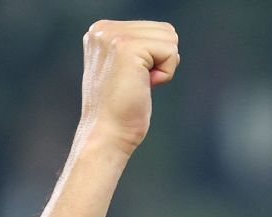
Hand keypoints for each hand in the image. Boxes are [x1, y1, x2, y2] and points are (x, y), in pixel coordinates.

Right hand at [77, 20, 179, 155]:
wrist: (106, 133)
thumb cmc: (120, 109)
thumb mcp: (125, 68)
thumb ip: (139, 48)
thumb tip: (170, 38)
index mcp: (101, 31)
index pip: (154, 29)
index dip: (155, 59)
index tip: (132, 78)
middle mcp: (103, 29)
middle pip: (165, 31)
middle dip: (161, 61)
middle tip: (137, 83)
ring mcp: (113, 36)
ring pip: (170, 39)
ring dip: (163, 68)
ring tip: (138, 84)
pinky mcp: (127, 47)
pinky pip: (170, 52)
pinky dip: (165, 74)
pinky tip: (143, 86)